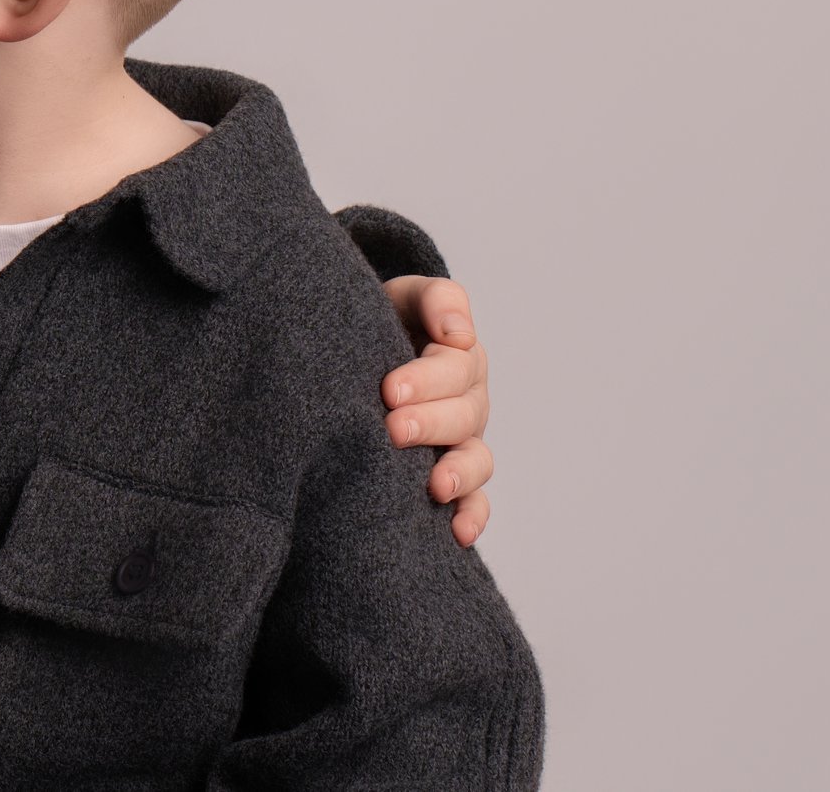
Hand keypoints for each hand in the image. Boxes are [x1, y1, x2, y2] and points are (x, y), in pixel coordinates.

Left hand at [378, 274, 490, 547]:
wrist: (352, 351)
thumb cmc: (376, 319)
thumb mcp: (401, 297)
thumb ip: (434, 300)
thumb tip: (460, 332)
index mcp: (456, 352)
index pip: (456, 362)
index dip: (428, 378)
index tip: (389, 389)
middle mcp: (466, 396)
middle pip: (465, 413)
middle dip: (431, 422)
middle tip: (393, 428)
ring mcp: (462, 437)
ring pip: (476, 458)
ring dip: (459, 473)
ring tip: (435, 485)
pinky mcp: (454, 474)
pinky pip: (475, 500)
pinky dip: (472, 516)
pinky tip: (457, 533)